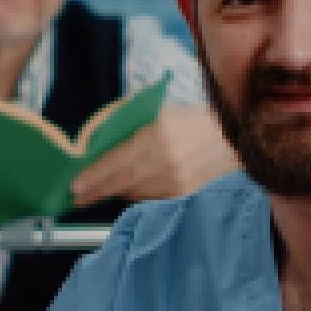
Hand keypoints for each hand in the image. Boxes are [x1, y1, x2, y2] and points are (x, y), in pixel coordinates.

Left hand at [70, 103, 237, 205]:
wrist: (235, 140)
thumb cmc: (194, 120)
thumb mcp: (160, 111)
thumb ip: (129, 122)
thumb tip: (97, 139)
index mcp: (157, 136)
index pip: (116, 162)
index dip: (93, 176)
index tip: (75, 185)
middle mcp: (165, 163)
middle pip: (121, 183)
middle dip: (95, 192)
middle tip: (76, 198)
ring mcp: (176, 183)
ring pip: (134, 193)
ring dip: (113, 194)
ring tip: (95, 193)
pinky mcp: (184, 196)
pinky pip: (150, 199)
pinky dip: (136, 195)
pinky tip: (126, 191)